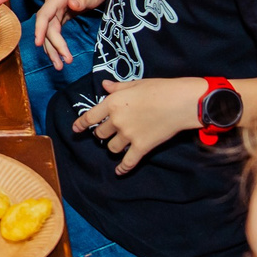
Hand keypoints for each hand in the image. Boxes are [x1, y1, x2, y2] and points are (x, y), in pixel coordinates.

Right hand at [34, 0, 116, 65]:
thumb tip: (72, 4)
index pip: (44, 15)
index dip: (39, 29)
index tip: (39, 44)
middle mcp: (53, 5)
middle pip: (47, 28)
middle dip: (52, 46)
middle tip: (61, 63)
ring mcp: (56, 12)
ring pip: (50, 33)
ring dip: (53, 50)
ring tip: (60, 66)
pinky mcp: (61, 17)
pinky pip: (55, 33)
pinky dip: (57, 45)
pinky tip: (60, 56)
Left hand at [72, 76, 202, 173]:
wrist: (181, 102)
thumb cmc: (160, 89)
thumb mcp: (136, 84)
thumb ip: (117, 88)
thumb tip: (104, 85)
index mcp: (113, 103)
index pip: (90, 117)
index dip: (81, 124)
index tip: (75, 130)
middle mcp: (117, 120)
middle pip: (100, 134)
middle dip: (102, 134)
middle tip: (109, 133)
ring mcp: (129, 135)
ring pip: (112, 148)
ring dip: (114, 147)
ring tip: (120, 144)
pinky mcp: (141, 147)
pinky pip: (127, 162)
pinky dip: (122, 168)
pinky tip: (119, 172)